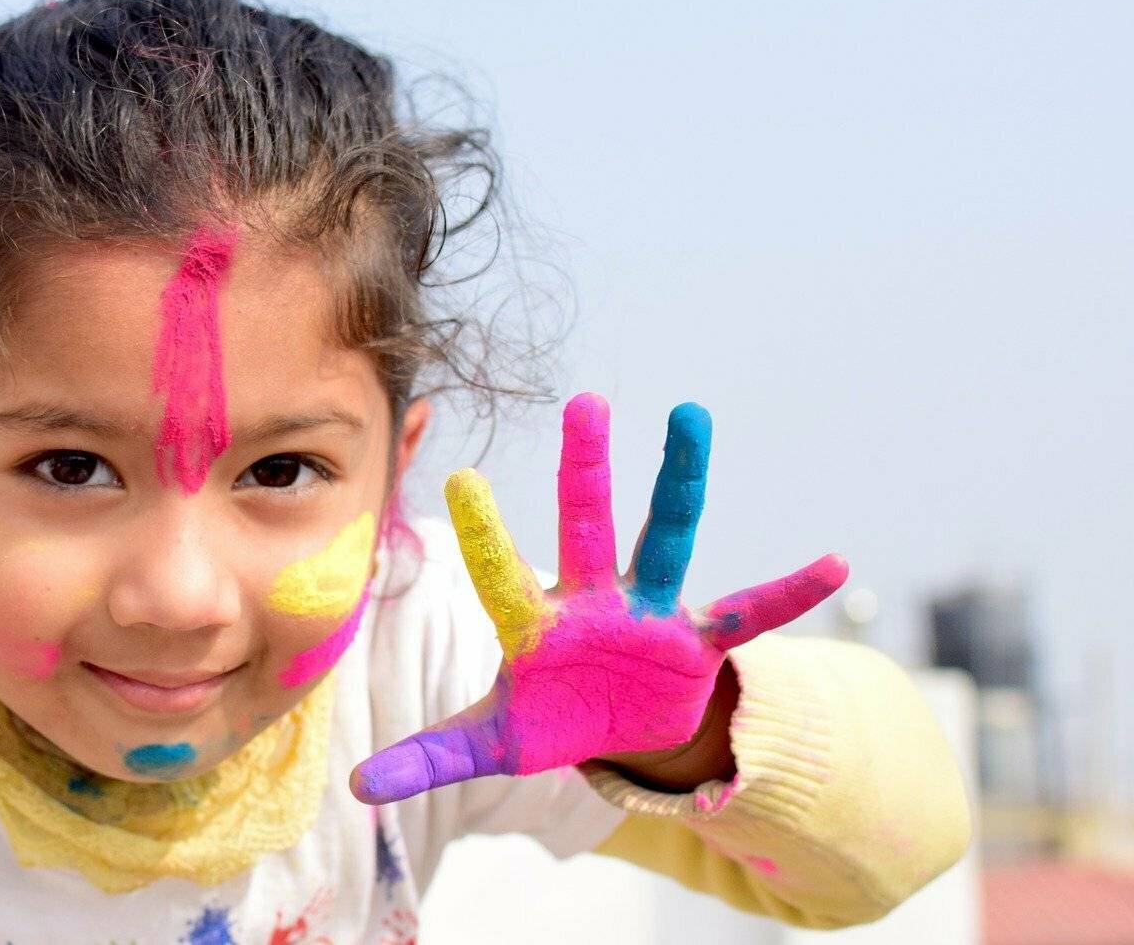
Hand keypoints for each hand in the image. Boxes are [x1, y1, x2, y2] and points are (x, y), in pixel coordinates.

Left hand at [351, 392, 844, 803]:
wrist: (622, 731)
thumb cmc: (551, 717)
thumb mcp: (492, 744)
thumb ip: (429, 757)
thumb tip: (354, 788)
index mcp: (535, 624)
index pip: (503, 575)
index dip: (486, 535)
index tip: (461, 478)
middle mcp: (592, 601)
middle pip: (586, 526)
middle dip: (586, 469)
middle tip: (583, 401)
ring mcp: (650, 612)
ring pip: (667, 538)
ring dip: (682, 483)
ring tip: (692, 417)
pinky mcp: (698, 640)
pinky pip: (749, 613)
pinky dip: (790, 594)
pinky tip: (835, 565)